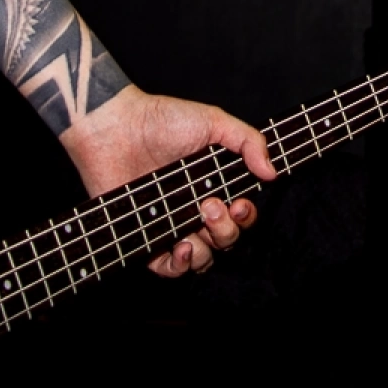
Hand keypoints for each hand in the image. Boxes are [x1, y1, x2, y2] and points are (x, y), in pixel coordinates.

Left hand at [59, 84, 275, 277]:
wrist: (115, 127)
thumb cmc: (161, 120)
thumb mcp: (213, 121)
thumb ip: (248, 141)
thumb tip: (271, 172)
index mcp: (212, 184)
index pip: (240, 214)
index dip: (245, 216)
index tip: (239, 204)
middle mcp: (194, 208)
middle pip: (225, 239)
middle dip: (226, 229)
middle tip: (209, 205)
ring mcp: (170, 224)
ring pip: (202, 258)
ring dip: (206, 249)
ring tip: (195, 223)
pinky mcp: (147, 237)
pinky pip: (169, 268)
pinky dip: (179, 266)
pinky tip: (180, 248)